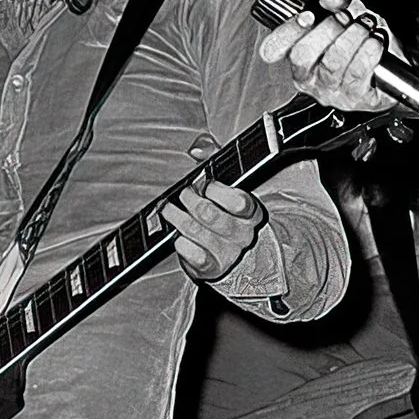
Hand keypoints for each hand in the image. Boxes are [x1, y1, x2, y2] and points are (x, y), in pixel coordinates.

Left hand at [162, 133, 265, 280]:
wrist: (232, 255)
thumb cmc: (224, 212)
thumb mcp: (223, 183)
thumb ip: (213, 157)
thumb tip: (197, 149)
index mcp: (250, 211)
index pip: (240, 201)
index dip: (217, 191)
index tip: (204, 184)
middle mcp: (243, 233)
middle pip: (212, 216)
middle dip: (191, 201)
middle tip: (183, 194)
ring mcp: (228, 253)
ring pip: (198, 233)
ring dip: (178, 218)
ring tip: (168, 210)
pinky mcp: (212, 268)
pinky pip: (195, 256)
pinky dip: (182, 245)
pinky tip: (177, 237)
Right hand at [258, 0, 393, 112]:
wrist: (397, 69)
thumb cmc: (365, 44)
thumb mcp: (351, 14)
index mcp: (299, 58)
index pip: (273, 50)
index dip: (286, 32)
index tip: (307, 16)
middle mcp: (310, 79)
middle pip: (303, 54)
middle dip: (329, 28)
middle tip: (347, 18)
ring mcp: (332, 92)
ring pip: (333, 62)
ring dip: (354, 36)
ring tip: (366, 27)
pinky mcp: (356, 99)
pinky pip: (358, 71)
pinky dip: (370, 49)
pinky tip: (376, 41)